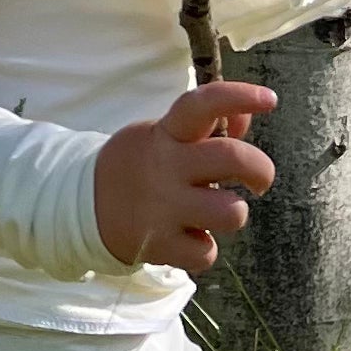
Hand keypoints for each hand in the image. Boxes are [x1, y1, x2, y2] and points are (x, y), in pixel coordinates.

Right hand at [92, 83, 277, 274]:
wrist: (80, 206)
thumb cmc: (139, 166)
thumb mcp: (163, 135)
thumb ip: (206, 127)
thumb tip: (248, 115)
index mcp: (166, 134)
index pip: (202, 104)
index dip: (239, 96)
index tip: (270, 100)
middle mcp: (165, 167)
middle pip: (234, 158)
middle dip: (261, 169)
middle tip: (258, 181)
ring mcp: (161, 208)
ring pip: (230, 213)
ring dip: (232, 213)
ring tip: (213, 212)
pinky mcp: (157, 244)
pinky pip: (206, 253)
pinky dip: (202, 249)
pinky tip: (186, 237)